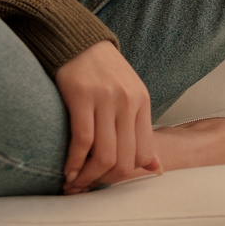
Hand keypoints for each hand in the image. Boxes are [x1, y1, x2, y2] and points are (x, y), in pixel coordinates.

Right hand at [54, 40, 161, 193]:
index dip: (123, 174)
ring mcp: (105, 98)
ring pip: (103, 154)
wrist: (77, 39)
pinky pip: (82, 140)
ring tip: (75, 182)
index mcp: (142, 102)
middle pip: (123, 159)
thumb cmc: (103, 71)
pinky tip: (68, 169)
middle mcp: (127, 101)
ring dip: (88, 176)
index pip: (142, 154)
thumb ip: (140, 130)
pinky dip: (74, 162)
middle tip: (88, 186)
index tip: (106, 179)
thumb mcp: (130, 95)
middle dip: (104, 180)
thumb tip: (156, 169)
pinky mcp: (82, 95)